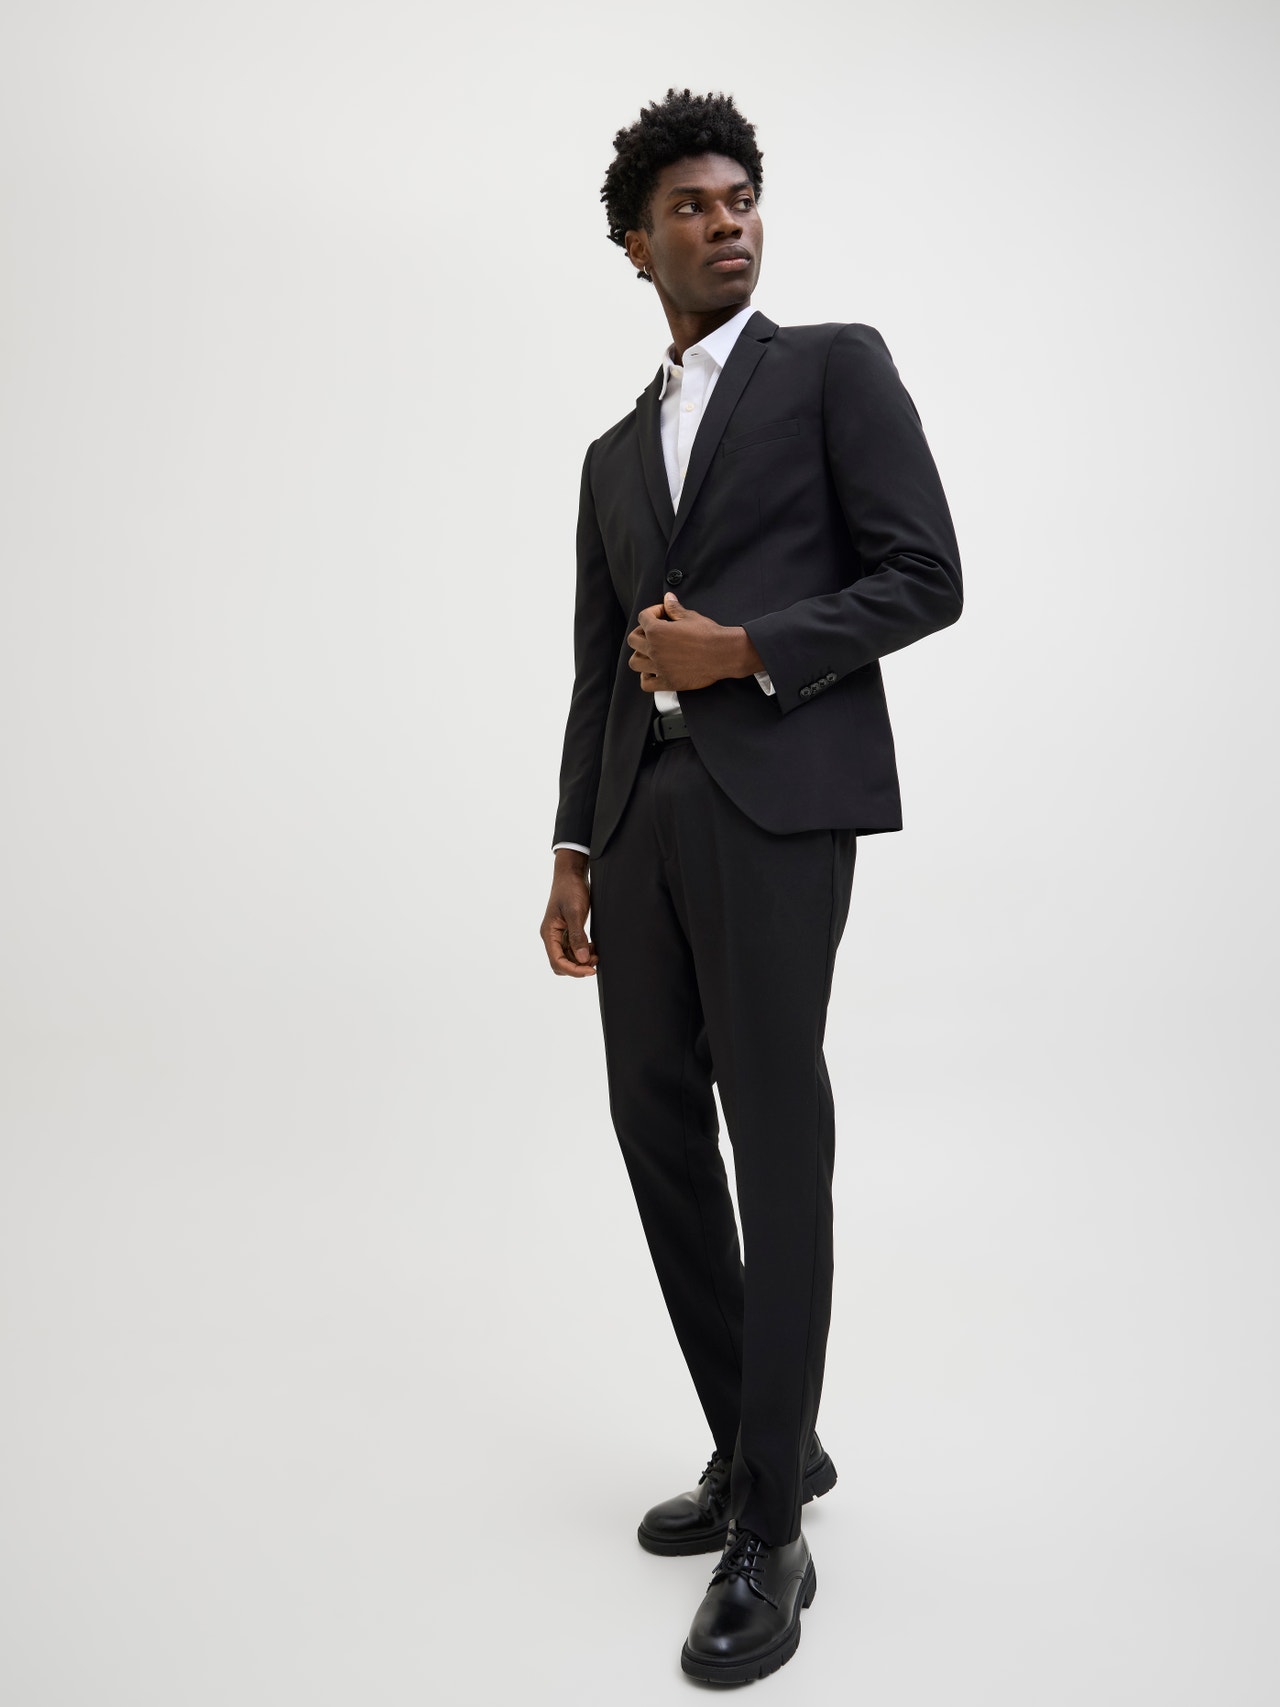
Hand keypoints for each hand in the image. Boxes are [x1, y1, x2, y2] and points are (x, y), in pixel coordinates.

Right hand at [541, 853, 597, 976]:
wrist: (571, 873)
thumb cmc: (570, 889)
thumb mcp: (575, 912)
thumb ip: (577, 937)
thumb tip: (582, 959)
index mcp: (549, 933)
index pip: (557, 961)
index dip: (574, 970)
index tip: (590, 970)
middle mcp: (552, 936)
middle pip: (561, 963)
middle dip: (577, 967)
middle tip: (595, 962)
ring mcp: (559, 934)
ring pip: (568, 957)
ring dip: (581, 960)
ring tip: (597, 954)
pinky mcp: (568, 930)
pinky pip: (573, 948)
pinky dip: (583, 952)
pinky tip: (593, 947)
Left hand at [626, 591, 761, 691]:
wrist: (723, 654)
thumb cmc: (709, 635)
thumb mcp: (690, 616)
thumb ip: (674, 608)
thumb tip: (668, 598)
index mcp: (657, 631)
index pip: (643, 617)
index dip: (653, 612)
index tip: (663, 614)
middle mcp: (654, 649)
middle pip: (633, 640)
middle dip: (642, 632)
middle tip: (653, 632)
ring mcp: (659, 667)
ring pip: (634, 662)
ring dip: (640, 655)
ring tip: (651, 652)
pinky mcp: (668, 682)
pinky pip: (646, 684)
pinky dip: (646, 678)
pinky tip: (653, 671)